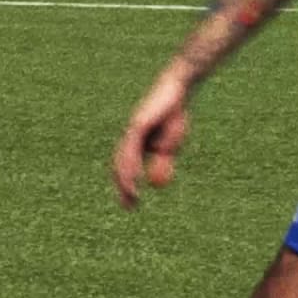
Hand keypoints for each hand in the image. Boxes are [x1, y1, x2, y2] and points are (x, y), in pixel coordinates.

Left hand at [112, 69, 191, 210]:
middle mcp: (129, 137)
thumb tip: (154, 182)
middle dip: (123, 186)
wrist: (177, 91)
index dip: (126, 186)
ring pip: (124, 157)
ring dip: (127, 178)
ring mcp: (132, 130)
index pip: (126, 167)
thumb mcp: (169, 143)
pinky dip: (133, 161)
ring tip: (131, 195)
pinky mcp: (138, 124)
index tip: (131, 205)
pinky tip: (135, 174)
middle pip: (120, 165)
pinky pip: (133, 146)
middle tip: (129, 205)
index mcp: (135, 143)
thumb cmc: (174, 115)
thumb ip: (162, 159)